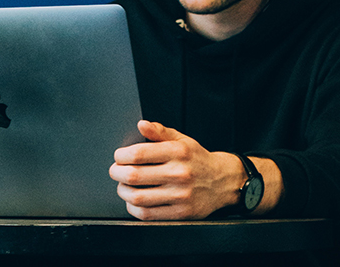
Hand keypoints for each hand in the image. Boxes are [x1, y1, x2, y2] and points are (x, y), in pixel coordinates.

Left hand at [109, 120, 245, 219]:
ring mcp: (180, 195)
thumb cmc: (198, 160)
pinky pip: (148, 214)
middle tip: (116, 171)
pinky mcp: (181, 213)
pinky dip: (134, 208)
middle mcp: (179, 173)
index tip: (119, 157)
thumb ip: (160, 131)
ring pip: (138, 197)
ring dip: (123, 192)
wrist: (223, 181)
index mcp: (178, 152)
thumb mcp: (182, 140)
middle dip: (117, 173)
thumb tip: (142, 125)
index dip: (121, 156)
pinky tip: (134, 201)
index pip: (138, 153)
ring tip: (123, 187)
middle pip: (134, 176)